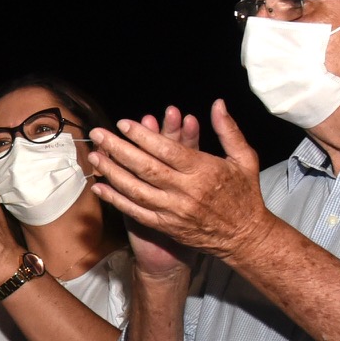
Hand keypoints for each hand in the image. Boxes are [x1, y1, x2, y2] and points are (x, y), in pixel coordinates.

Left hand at [90, 101, 269, 266]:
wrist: (245, 236)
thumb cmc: (245, 194)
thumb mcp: (244, 159)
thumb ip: (228, 130)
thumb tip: (218, 104)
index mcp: (204, 172)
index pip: (167, 150)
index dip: (143, 136)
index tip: (123, 124)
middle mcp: (186, 192)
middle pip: (145, 168)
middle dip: (118, 149)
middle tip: (98, 134)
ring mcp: (173, 211)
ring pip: (135, 190)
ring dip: (112, 172)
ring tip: (94, 156)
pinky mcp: (166, 226)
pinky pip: (135, 212)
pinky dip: (115, 200)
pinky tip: (100, 187)